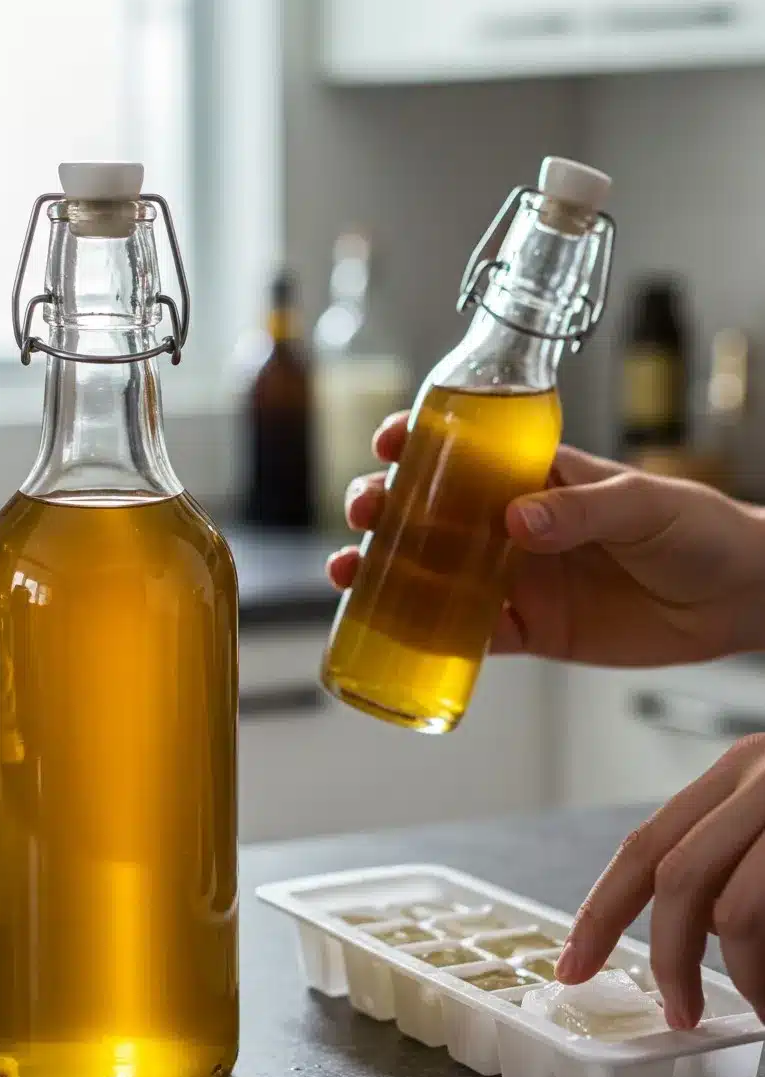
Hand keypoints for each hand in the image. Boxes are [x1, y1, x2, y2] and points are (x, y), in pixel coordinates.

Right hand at [328, 411, 764, 665]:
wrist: (734, 599)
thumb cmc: (697, 530)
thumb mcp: (643, 502)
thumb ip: (582, 509)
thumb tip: (517, 522)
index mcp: (541, 477)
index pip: (469, 452)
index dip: (422, 443)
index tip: (389, 441)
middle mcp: (518, 525)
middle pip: (433, 512)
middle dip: (386, 507)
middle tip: (365, 511)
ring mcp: (519, 578)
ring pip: (436, 572)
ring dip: (386, 570)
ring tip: (349, 570)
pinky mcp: (531, 631)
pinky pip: (469, 635)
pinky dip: (430, 635)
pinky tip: (397, 630)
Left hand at [558, 736, 764, 1028]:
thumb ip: (728, 854)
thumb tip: (700, 930)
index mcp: (736, 770)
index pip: (645, 844)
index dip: (602, 912)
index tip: (572, 967)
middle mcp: (760, 776)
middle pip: (674, 876)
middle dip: (669, 959)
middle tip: (680, 1014)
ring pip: (731, 911)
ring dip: (742, 976)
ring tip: (761, 1007)